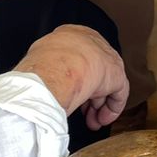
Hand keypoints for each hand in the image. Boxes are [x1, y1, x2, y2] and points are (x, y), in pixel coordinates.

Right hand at [13, 25, 128, 130]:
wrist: (59, 67)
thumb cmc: (43, 66)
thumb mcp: (38, 62)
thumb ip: (45, 70)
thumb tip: (40, 84)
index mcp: (70, 35)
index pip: (77, 58)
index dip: (75, 80)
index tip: (70, 95)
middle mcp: (90, 43)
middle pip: (93, 72)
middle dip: (88, 96)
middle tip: (82, 112)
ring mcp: (105, 58)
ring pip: (105, 85)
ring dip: (98, 107)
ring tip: (91, 122)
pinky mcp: (116, 74)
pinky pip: (117, 94)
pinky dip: (110, 109)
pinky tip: (101, 119)